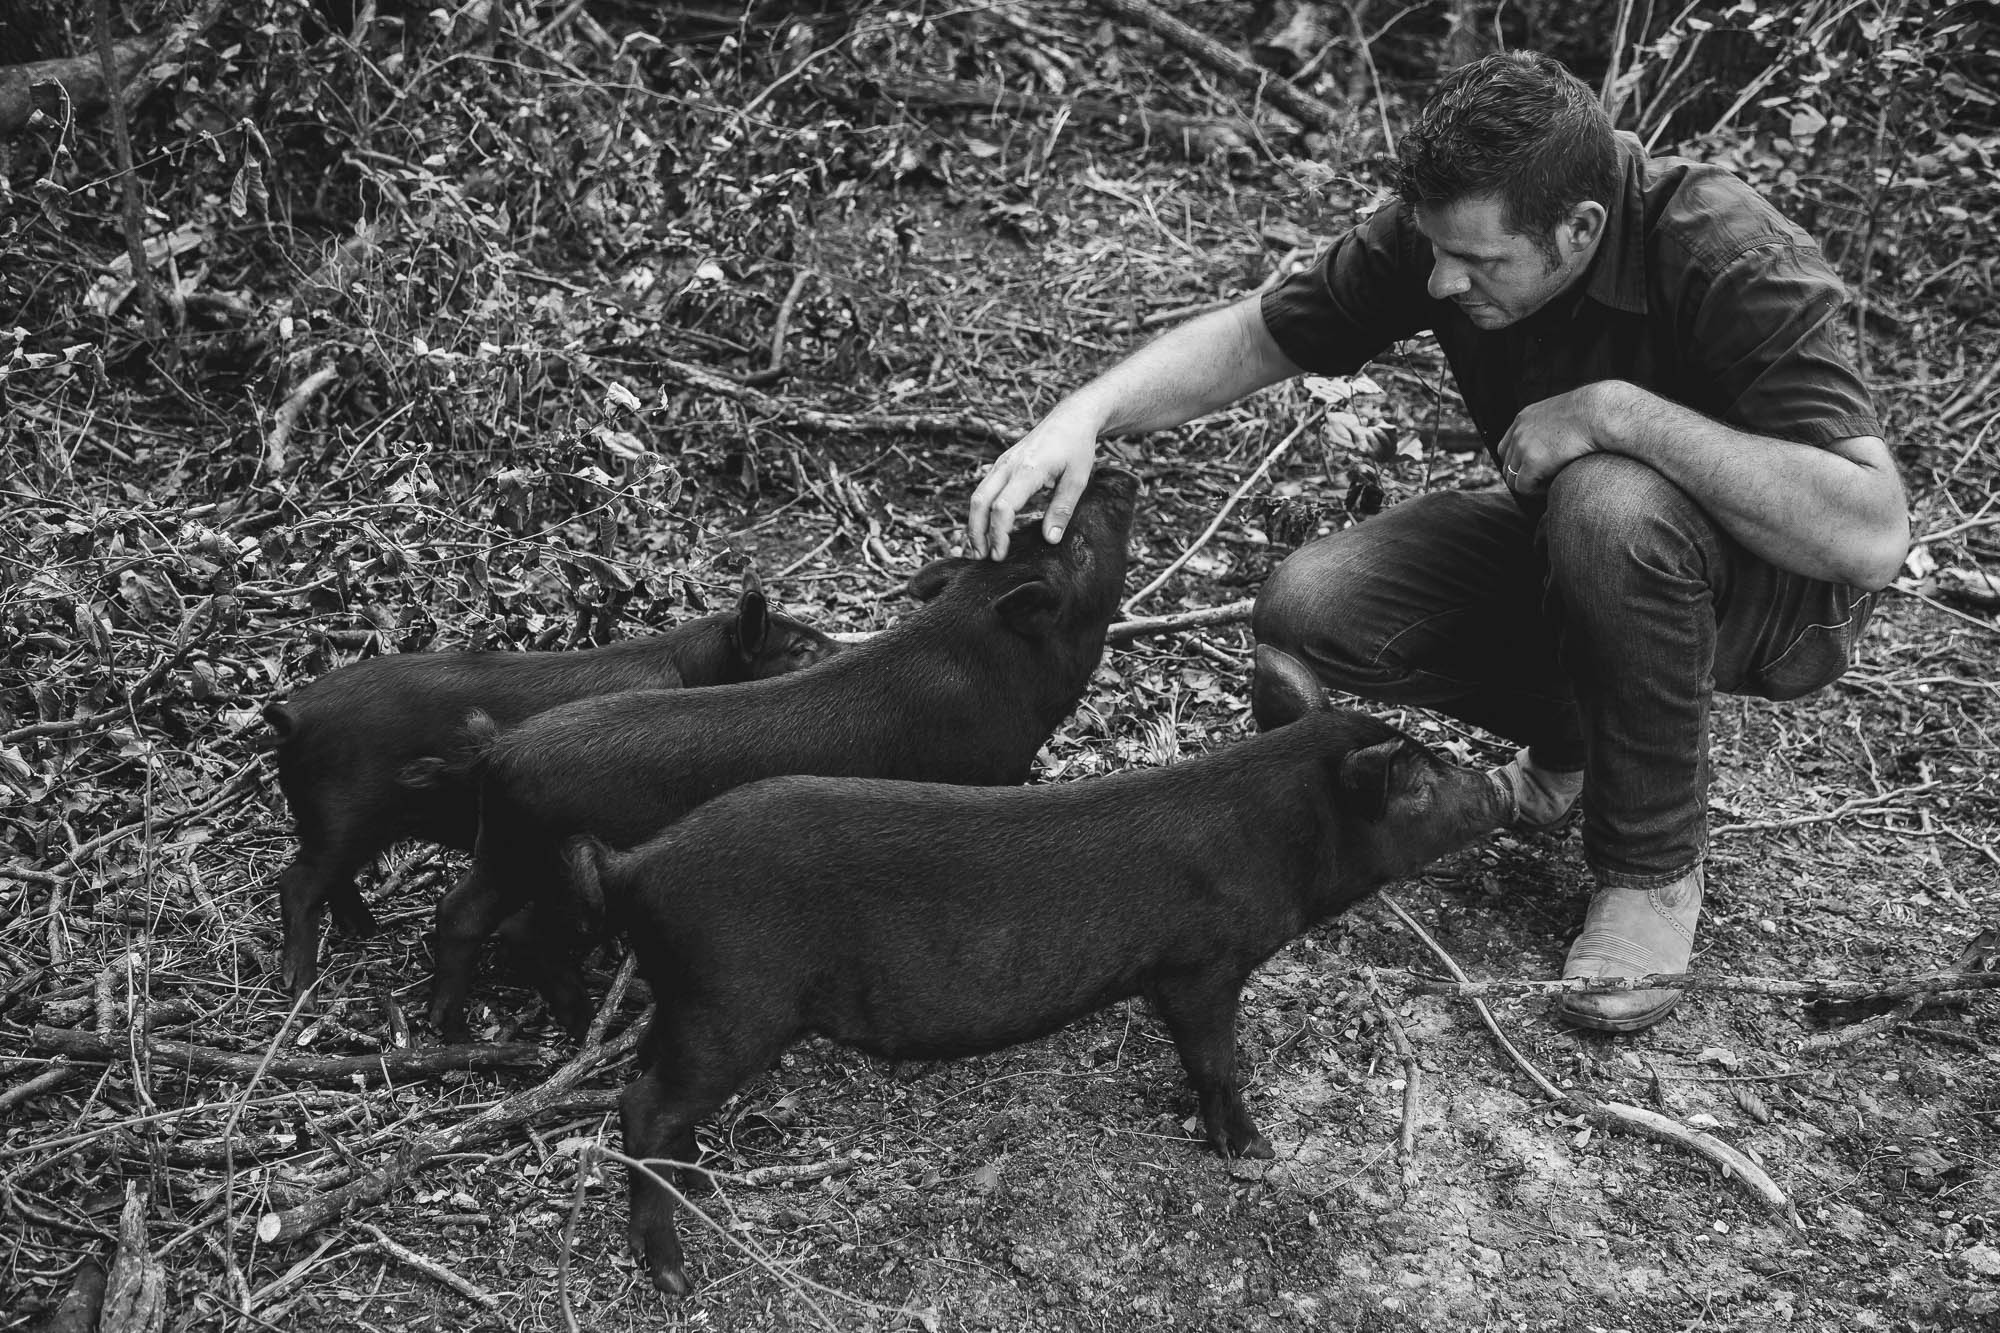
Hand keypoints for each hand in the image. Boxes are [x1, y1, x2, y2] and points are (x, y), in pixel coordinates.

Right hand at [967, 409, 1099, 559]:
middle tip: (982, 557)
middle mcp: (1008, 465)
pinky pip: (984, 489)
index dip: (998, 533)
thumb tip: (1050, 539)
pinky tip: (986, 527)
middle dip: (977, 532)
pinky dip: (980, 511)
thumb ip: (1062, 509)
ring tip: (980, 548)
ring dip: (975, 523)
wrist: (1070, 419)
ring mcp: (1002, 463)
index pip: (1002, 507)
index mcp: (1028, 470)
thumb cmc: (1076, 448)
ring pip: (977, 495)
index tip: (1001, 554)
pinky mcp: (1001, 464)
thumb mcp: (1077, 480)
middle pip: (980, 502)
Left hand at [1496, 381, 1618, 494]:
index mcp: (1524, 418)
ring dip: (1530, 484)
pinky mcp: (1533, 462)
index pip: (1506, 447)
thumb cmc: (1593, 414)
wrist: (1601, 412)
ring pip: (1513, 478)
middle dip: (1522, 475)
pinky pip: (1524, 487)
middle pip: (1507, 464)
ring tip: (1550, 483)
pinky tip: (1553, 484)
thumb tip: (1551, 448)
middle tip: (1543, 480)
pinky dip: (1536, 491)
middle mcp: (1519, 431)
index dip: (1517, 462)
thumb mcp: (1562, 415)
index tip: (1533, 470)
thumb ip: (1550, 429)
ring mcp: (1523, 446)